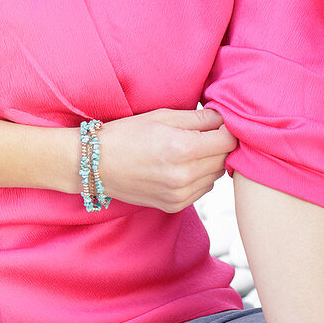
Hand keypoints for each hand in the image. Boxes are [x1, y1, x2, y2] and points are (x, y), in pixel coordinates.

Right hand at [98, 108, 237, 210]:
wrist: (96, 164)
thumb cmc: (126, 134)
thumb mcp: (161, 117)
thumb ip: (198, 118)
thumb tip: (223, 118)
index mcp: (182, 148)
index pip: (227, 141)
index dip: (227, 129)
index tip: (219, 123)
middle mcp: (184, 176)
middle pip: (225, 159)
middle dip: (219, 144)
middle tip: (203, 133)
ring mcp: (180, 194)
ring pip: (216, 176)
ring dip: (210, 162)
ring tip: (189, 150)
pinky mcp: (174, 205)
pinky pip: (202, 189)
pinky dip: (199, 177)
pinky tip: (180, 166)